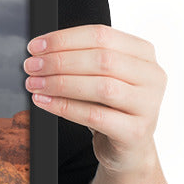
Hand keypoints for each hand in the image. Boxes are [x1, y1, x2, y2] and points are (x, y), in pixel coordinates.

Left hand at [24, 24, 166, 175]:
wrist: (128, 148)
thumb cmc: (110, 107)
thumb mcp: (100, 77)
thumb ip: (79, 59)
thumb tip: (39, 51)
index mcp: (143, 54)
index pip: (101, 36)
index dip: (64, 39)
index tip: (35, 46)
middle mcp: (152, 76)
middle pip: (102, 59)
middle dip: (59, 61)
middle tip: (31, 66)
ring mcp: (148, 105)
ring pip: (101, 87)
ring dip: (61, 83)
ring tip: (34, 84)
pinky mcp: (136, 132)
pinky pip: (95, 116)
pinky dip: (65, 107)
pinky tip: (45, 102)